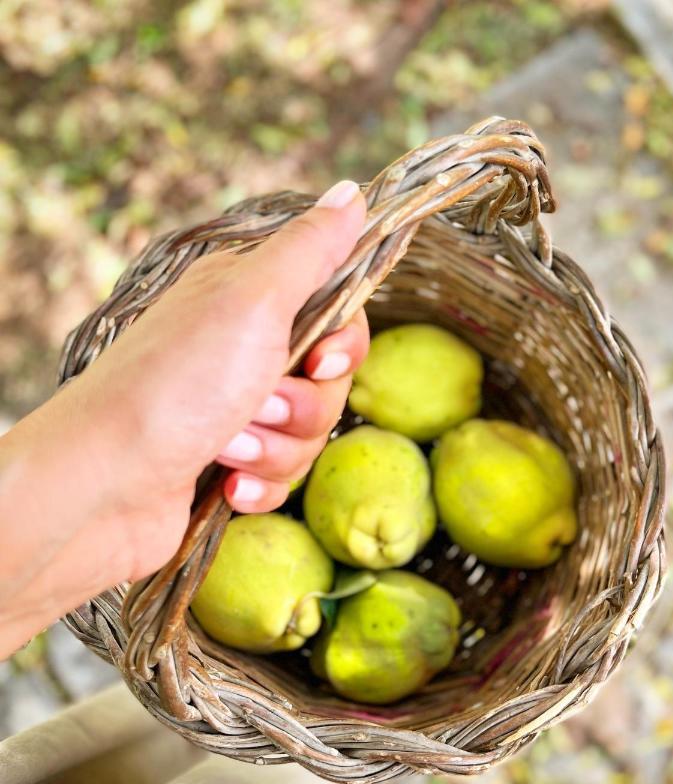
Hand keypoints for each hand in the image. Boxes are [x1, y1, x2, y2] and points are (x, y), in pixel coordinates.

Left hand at [0, 180, 367, 656]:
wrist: (102, 482)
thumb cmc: (176, 383)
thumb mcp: (252, 299)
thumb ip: (311, 250)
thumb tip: (352, 192)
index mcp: (250, 300)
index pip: (338, 314)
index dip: (344, 345)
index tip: (321, 362)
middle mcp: (244, 350)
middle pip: (329, 382)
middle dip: (303, 407)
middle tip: (257, 405)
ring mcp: (236, 409)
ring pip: (308, 434)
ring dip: (274, 449)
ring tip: (227, 447)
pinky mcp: (230, 462)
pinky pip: (282, 476)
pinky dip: (259, 484)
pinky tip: (225, 484)